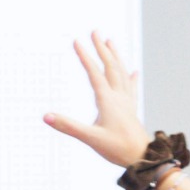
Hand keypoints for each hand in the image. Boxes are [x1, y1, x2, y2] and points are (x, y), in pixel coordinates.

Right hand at [43, 32, 152, 166]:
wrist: (143, 158)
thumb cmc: (118, 149)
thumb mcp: (90, 138)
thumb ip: (68, 126)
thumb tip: (46, 116)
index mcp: (108, 100)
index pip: (94, 73)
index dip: (85, 56)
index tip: (76, 41)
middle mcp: (119, 97)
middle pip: (110, 66)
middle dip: (101, 48)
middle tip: (95, 31)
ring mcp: (127, 102)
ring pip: (122, 73)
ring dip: (115, 56)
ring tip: (110, 42)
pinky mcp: (132, 110)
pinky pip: (131, 88)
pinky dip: (131, 77)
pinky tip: (134, 72)